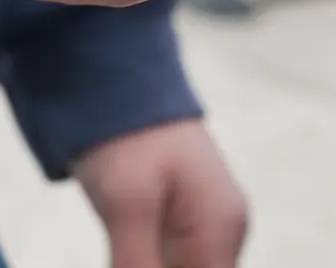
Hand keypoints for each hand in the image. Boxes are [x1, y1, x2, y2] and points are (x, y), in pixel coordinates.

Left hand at [75, 118, 247, 267]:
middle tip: (122, 257)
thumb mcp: (127, 207)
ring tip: (122, 252)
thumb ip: (137, 266)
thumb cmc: (127, 138)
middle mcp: (220, 236)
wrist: (114, 85)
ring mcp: (201, 234)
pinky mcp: (176, 231)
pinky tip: (122, 259)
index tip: (132, 267)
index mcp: (221, 230)